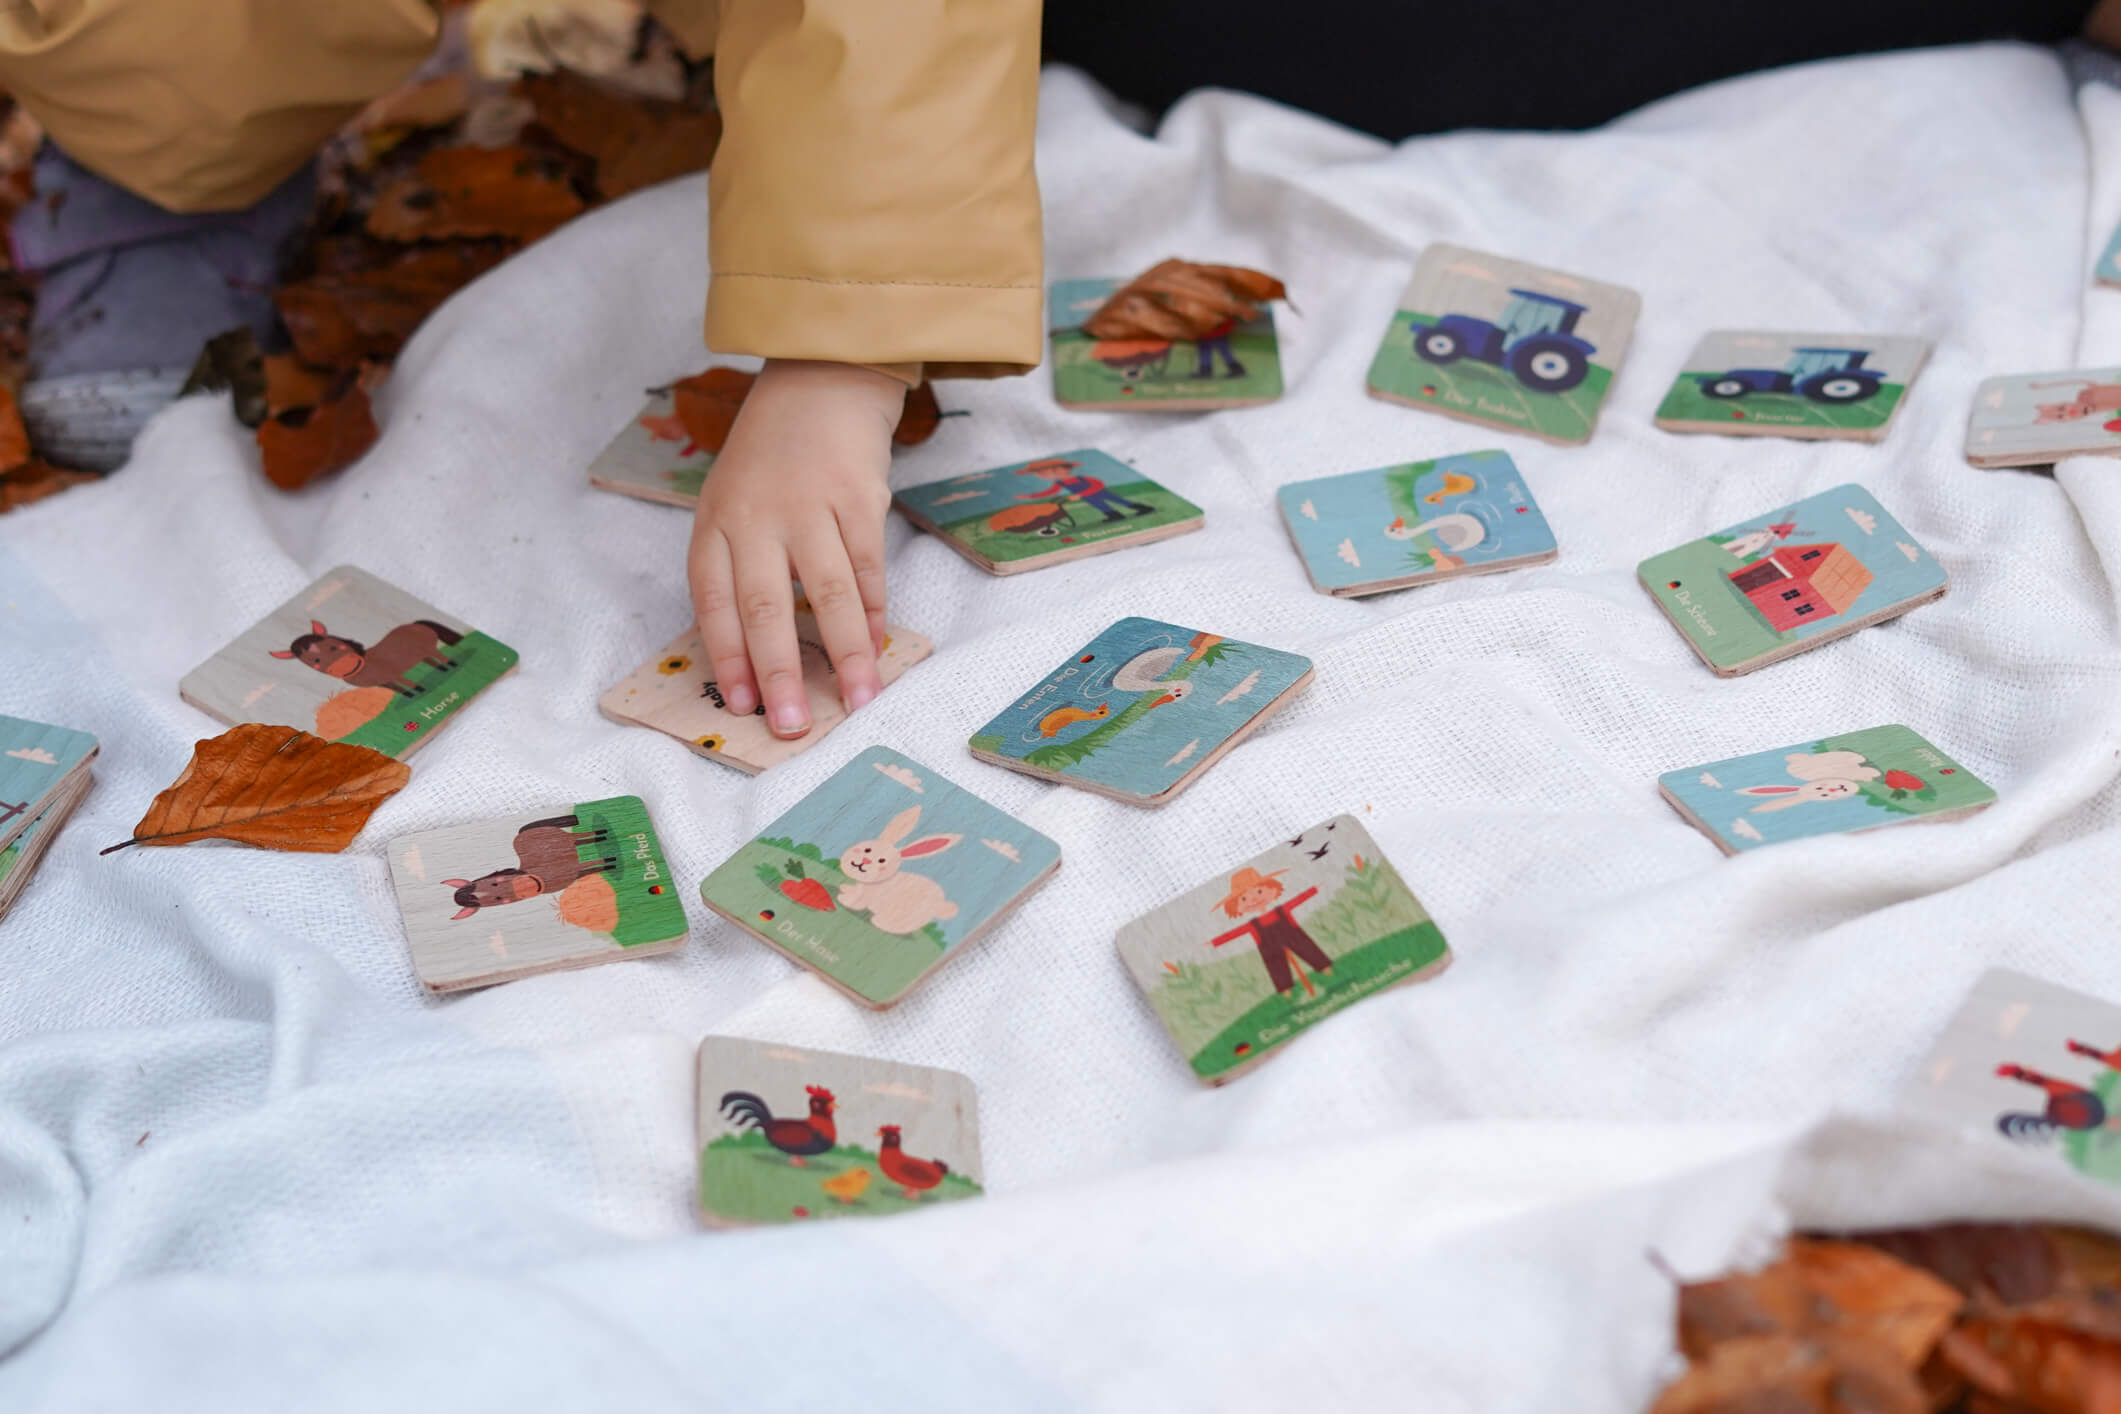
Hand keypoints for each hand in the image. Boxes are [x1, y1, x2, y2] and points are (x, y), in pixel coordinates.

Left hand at [687, 359, 904, 737]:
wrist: (820, 382)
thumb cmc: (771, 460)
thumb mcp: (732, 504)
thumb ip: (740, 567)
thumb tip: (763, 655)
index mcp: (715, 525)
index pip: (714, 603)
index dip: (729, 658)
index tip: (743, 706)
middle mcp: (756, 517)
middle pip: (764, 606)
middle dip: (780, 673)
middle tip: (793, 725)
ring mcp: (809, 506)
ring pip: (828, 593)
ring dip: (845, 654)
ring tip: (857, 700)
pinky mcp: (858, 497)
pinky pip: (867, 568)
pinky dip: (873, 612)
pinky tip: (876, 647)